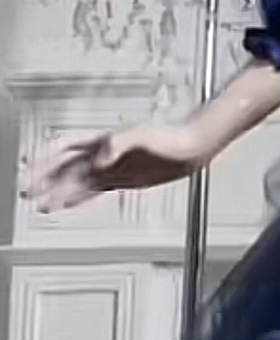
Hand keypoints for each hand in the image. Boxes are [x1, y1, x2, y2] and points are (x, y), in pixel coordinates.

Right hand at [22, 122, 207, 214]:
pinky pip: (94, 190)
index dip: (47, 156)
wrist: (190, 148)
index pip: (67, 148)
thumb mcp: (141, 136)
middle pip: (67, 168)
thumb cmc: (169, 137)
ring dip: (59, 192)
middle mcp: (104, 155)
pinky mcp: (124, 180)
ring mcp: (113, 168)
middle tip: (28, 190)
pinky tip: (70, 203)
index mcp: (103, 142)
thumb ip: (119, 144)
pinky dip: (79, 198)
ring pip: (78, 182)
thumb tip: (102, 158)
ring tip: (42, 203)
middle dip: (46, 179)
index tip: (30, 163)